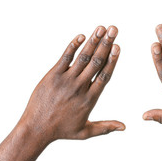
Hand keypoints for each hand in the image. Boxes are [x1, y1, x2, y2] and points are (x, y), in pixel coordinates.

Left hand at [19, 26, 124, 141]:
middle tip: (114, 30)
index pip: (104, 75)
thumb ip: (106, 127)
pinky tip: (81, 36)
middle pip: (96, 62)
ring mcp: (66, 80)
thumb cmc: (62, 131)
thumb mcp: (86, 132)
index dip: (112, 60)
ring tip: (102, 28)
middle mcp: (79, 87)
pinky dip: (73, 46)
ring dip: (93, 41)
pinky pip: (65, 57)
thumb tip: (124, 127)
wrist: (37, 128)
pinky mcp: (53, 76)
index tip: (118, 47)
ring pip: (83, 58)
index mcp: (90, 99)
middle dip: (106, 44)